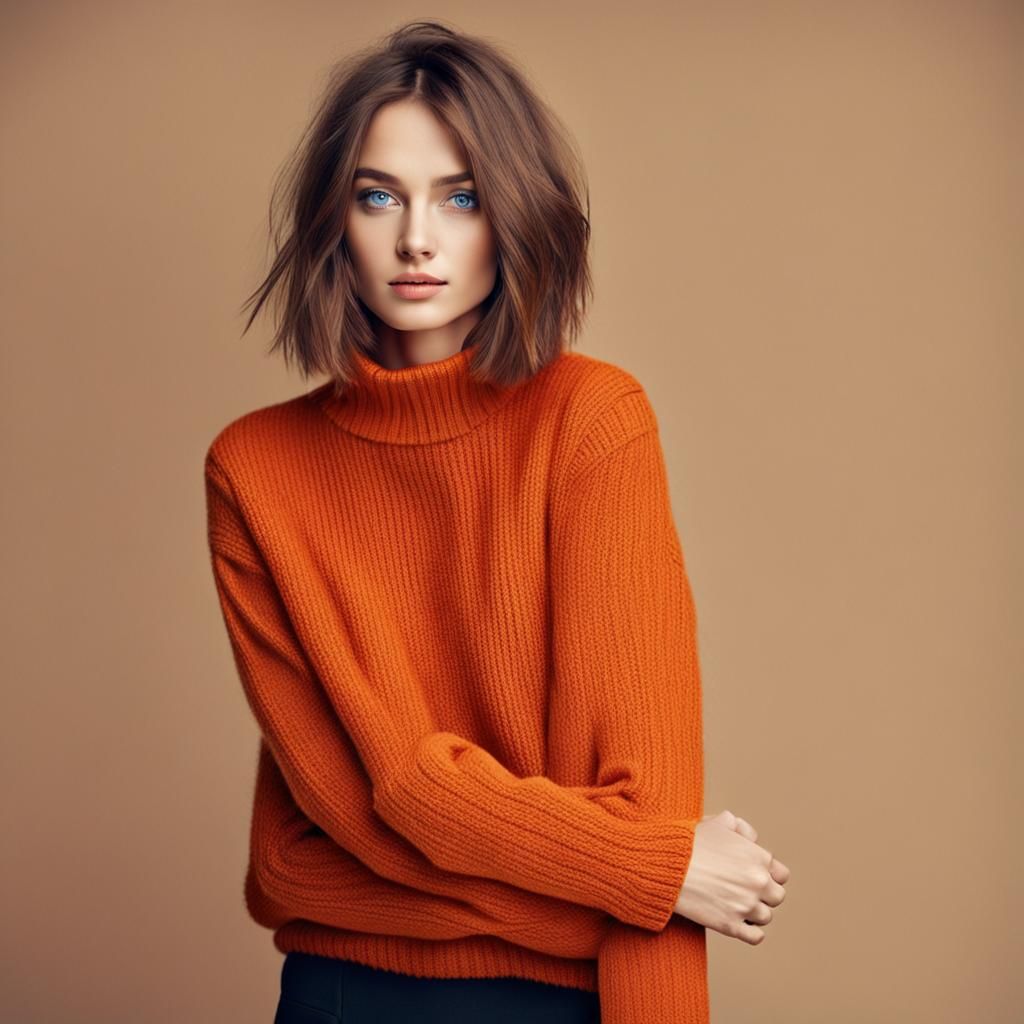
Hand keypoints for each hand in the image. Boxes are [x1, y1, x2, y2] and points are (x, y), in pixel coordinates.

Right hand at [672, 809, 789, 944]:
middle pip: (777, 897)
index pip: (781, 875)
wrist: (667, 866)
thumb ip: (737, 825)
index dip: (768, 876)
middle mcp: (758, 882)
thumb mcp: (716, 823)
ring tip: (736, 906)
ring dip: (753, 913)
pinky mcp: (731, 925)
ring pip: (765, 917)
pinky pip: (756, 937)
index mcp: (759, 858)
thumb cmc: (690, 842)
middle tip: (744, 892)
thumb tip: (748, 836)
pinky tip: (738, 923)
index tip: (753, 877)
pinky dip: (751, 933)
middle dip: (763, 895)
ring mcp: (746, 905)